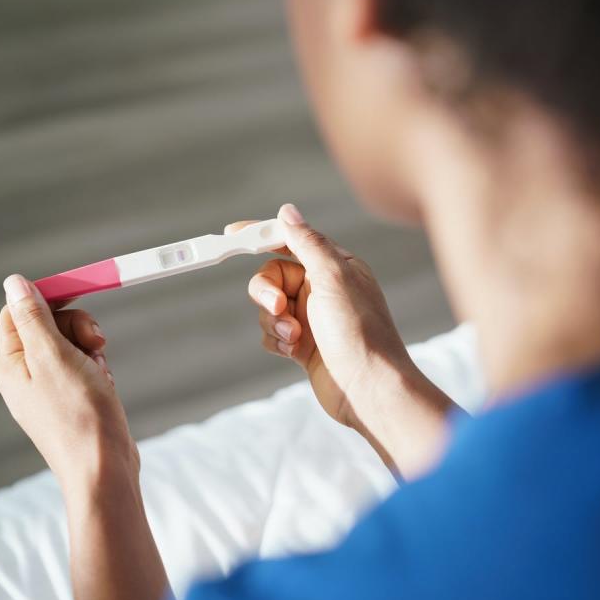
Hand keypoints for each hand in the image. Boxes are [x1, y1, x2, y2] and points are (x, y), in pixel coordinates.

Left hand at [0, 275, 136, 489]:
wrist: (103, 465)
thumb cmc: (79, 415)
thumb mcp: (54, 356)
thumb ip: (34, 317)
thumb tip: (14, 284)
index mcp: (11, 364)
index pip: (19, 312)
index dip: (47, 298)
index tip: (79, 293)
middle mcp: (26, 375)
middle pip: (49, 325)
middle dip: (77, 326)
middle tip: (95, 341)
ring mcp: (50, 388)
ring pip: (71, 344)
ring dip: (92, 348)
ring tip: (100, 370)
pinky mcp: (73, 398)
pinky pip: (85, 366)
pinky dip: (99, 368)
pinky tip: (105, 385)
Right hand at [235, 204, 453, 476]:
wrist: (367, 388)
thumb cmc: (359, 331)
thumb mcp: (333, 277)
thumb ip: (307, 242)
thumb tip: (287, 211)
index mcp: (336, 265)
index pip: (292, 239)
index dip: (262, 235)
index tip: (232, 235)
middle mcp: (324, 288)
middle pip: (272, 276)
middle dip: (267, 292)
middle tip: (278, 307)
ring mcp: (313, 317)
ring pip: (268, 307)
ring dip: (275, 321)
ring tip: (295, 337)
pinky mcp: (304, 344)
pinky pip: (272, 333)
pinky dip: (277, 340)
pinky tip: (295, 352)